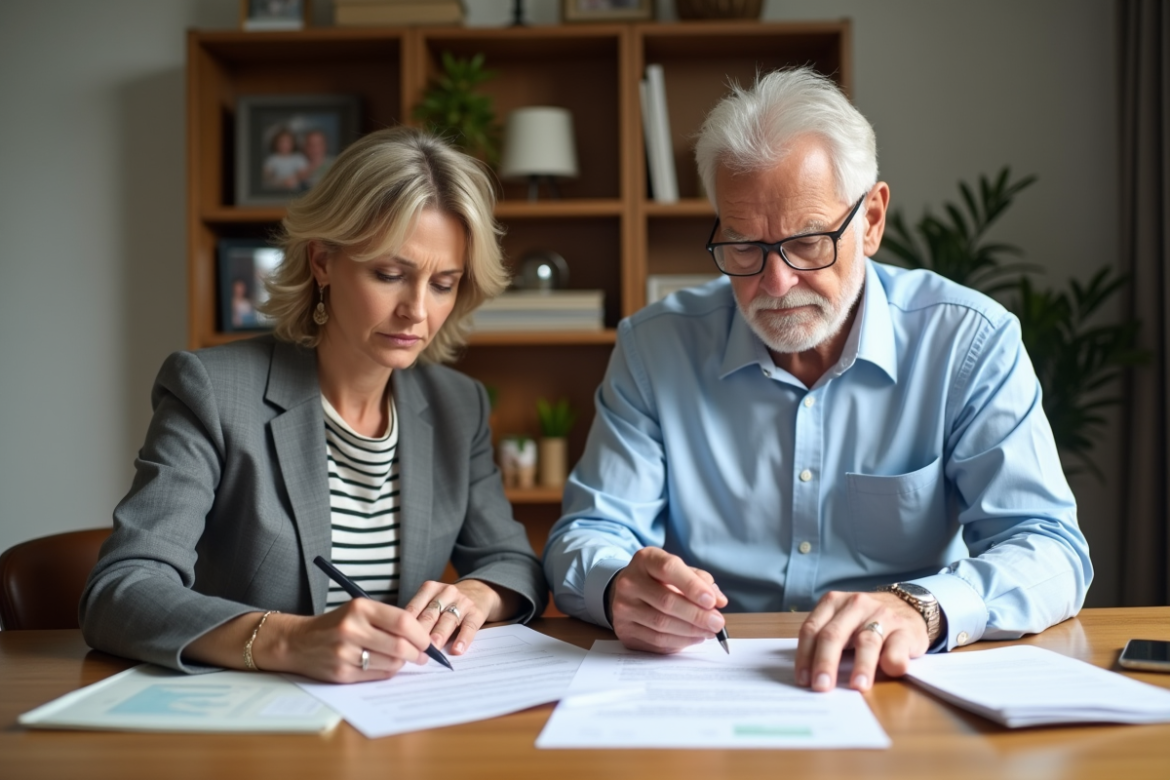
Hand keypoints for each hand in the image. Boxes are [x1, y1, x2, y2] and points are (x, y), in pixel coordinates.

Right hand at [258, 599, 431, 682]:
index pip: (402, 621)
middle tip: (423, 656)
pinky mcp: (342, 673)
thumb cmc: (335, 625)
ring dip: (403, 664)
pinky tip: (386, 666)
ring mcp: (345, 653)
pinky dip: (388, 672)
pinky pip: (377, 675)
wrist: (297, 642)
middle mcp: (352, 629)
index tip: (427, 641)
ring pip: (391, 663)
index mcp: (359, 608)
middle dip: (418, 653)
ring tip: (403, 660)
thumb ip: (386, 620)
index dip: (420, 634)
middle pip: (399, 645)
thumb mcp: (358, 611)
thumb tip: (420, 636)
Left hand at [403, 579, 505, 655]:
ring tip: (433, 649)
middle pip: (430, 614)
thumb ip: (419, 616)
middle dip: (421, 632)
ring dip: (439, 635)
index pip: (414, 607)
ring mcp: (462, 601)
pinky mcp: (477, 612)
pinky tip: (457, 650)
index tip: (400, 642)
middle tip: (414, 648)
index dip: (406, 626)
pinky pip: (469, 626)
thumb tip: (401, 641)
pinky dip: (463, 638)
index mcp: (430, 589)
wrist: (479, 591)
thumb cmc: (448, 602)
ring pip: (448, 620)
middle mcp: (446, 592)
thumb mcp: (432, 601)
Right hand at [607, 547, 728, 653]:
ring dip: (691, 631)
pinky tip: (694, 637)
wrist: (629, 592)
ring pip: (661, 624)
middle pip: (666, 601)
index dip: (692, 586)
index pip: (668, 569)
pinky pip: (656, 640)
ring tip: (709, 631)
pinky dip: (680, 642)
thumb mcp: (680, 571)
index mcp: (645, 560)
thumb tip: (719, 601)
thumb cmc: (660, 580)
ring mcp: (623, 607)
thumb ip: (701, 582)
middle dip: (697, 615)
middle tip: (717, 623)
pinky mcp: (624, 629)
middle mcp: (629, 581)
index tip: (712, 601)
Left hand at [794, 591, 930, 692]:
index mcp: (833, 603)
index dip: (805, 656)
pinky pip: (897, 646)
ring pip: (867, 641)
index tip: (803, 680)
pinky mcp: (905, 629)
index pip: (812, 629)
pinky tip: (891, 671)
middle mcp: (855, 605)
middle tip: (821, 686)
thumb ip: (827, 642)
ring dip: (861, 666)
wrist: (907, 607)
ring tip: (857, 686)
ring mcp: (881, 615)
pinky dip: (893, 660)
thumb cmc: (866, 622)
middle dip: (825, 662)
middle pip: (834, 635)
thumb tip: (809, 678)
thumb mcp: (842, 624)